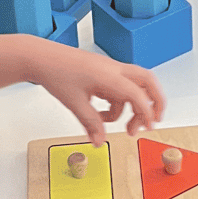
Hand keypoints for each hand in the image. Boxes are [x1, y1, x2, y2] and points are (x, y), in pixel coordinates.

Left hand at [0, 35, 165, 145]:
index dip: (146, 113)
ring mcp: (110, 69)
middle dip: (155, 101)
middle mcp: (114, 70)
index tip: (148, 128)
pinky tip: (102, 113)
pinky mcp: (104, 71)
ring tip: (121, 126)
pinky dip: (117, 103)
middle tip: (153, 121)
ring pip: (134, 87)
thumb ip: (91, 124)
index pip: (137, 95)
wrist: (42, 57)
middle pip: (148, 81)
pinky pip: (120, 88)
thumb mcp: (75, 103)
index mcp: (109, 76)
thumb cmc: (56, 73)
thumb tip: (99, 142)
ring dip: (131, 107)